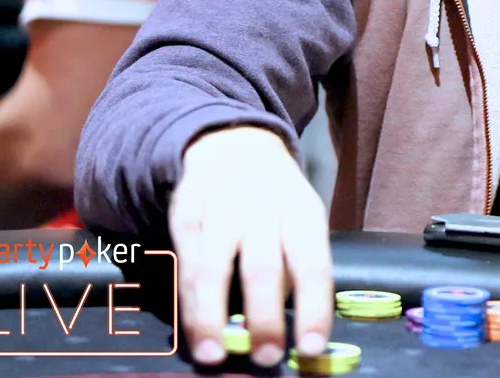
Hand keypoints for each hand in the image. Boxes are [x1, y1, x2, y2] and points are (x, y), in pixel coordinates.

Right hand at [171, 127, 330, 368]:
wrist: (230, 142)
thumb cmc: (274, 198)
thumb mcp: (300, 217)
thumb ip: (298, 268)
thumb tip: (300, 332)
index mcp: (302, 212)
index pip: (313, 262)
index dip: (314, 306)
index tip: (313, 347)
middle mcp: (263, 209)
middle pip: (263, 266)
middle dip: (264, 317)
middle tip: (266, 358)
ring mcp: (220, 211)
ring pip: (214, 268)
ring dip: (212, 317)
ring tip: (214, 355)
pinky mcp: (185, 216)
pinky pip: (185, 266)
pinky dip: (189, 303)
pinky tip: (193, 331)